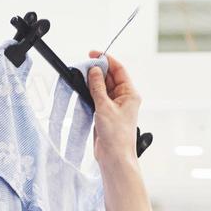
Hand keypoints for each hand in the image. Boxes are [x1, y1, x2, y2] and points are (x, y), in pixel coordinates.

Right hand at [86, 50, 140, 170]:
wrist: (114, 157)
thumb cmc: (116, 136)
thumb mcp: (105, 107)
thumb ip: (97, 87)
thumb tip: (94, 70)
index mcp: (130, 94)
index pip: (119, 70)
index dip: (106, 60)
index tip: (93, 54)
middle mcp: (124, 98)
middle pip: (110, 77)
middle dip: (97, 70)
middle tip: (82, 66)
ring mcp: (114, 106)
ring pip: (102, 87)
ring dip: (92, 81)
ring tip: (79, 76)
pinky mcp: (105, 113)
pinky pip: (97, 97)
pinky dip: (89, 92)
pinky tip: (81, 89)